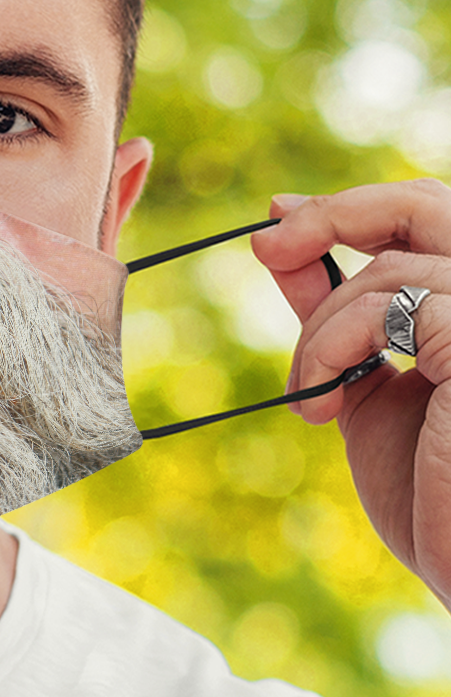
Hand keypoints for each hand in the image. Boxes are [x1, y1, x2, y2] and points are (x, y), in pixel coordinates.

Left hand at [252, 180, 450, 605]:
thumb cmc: (431, 493)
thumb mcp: (367, 383)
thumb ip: (337, 314)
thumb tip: (281, 242)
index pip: (430, 215)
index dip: (354, 205)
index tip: (279, 216)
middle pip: (426, 203)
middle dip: (333, 213)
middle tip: (265, 245)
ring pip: (390, 268)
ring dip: (321, 328)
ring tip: (311, 391)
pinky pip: (391, 304)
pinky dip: (333, 344)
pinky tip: (323, 406)